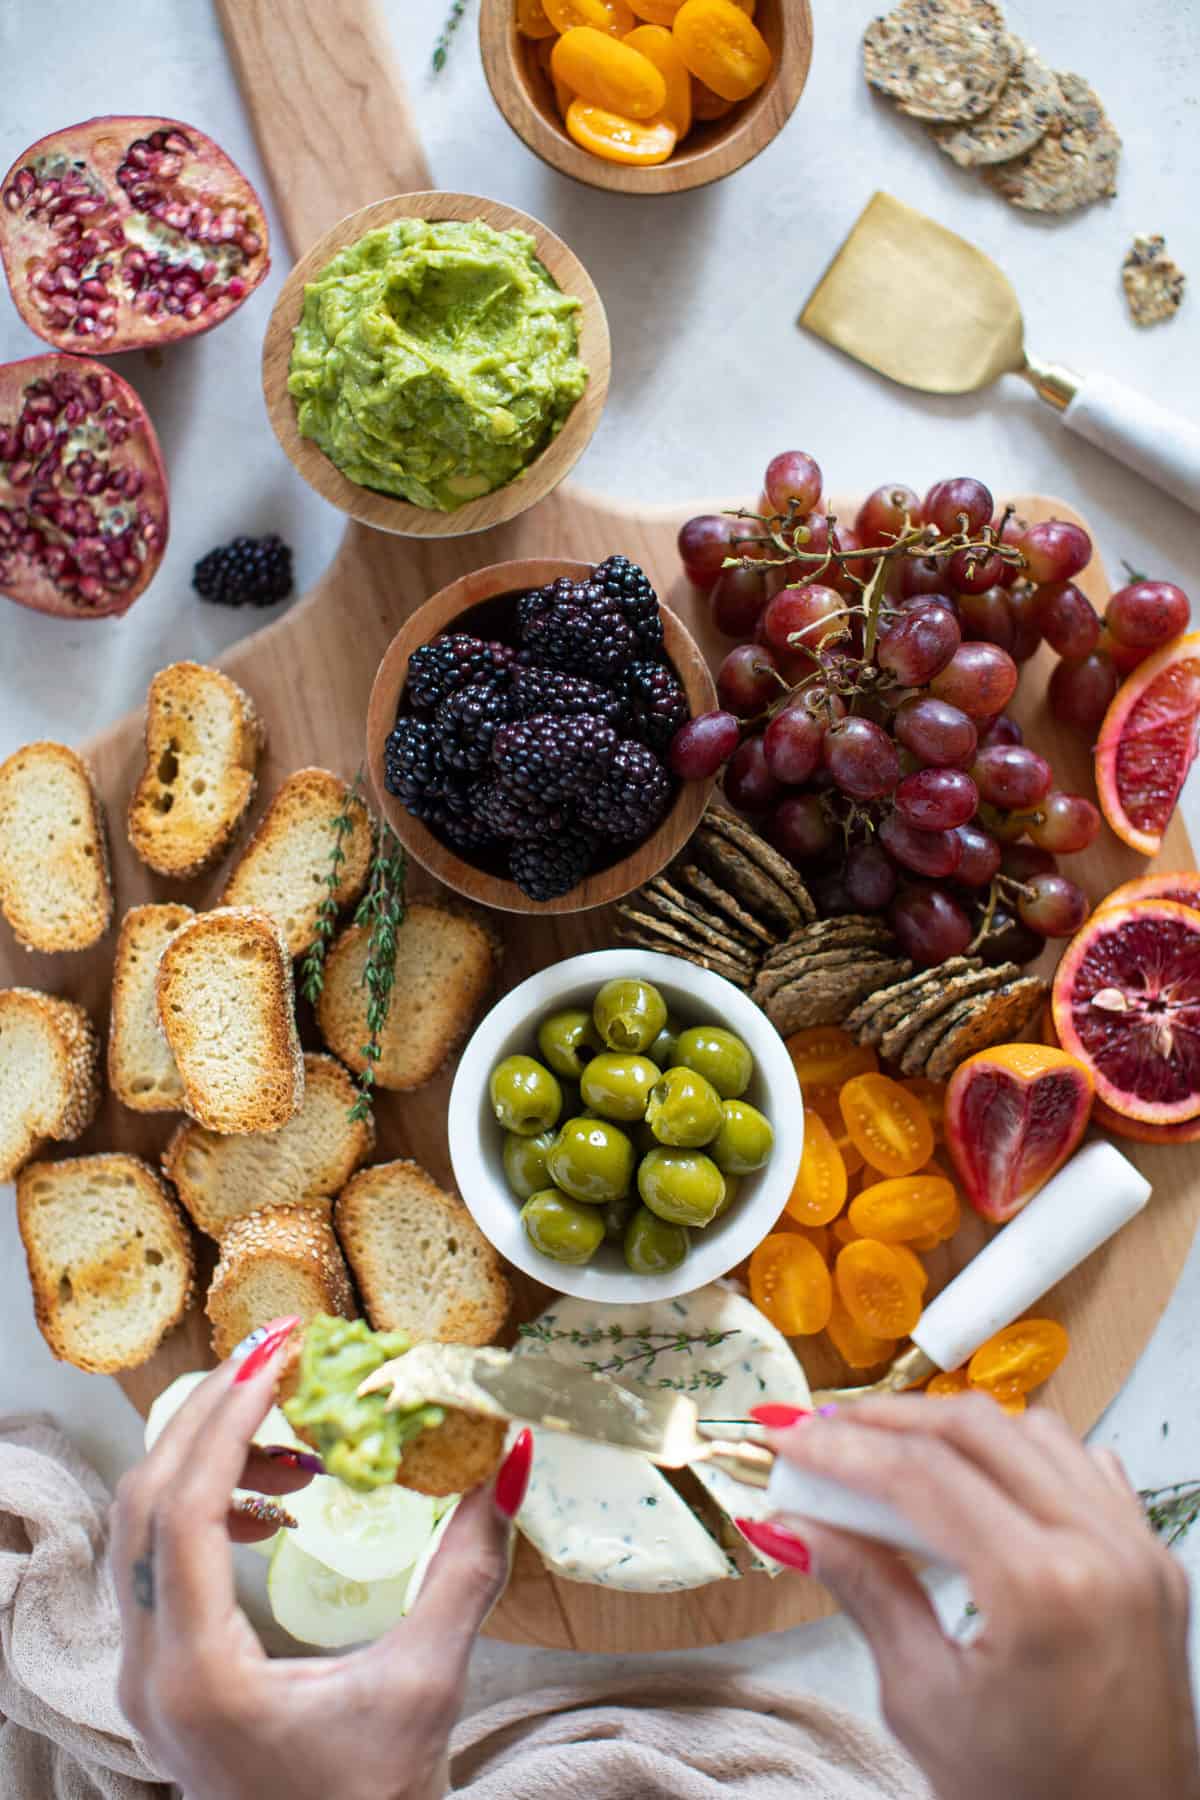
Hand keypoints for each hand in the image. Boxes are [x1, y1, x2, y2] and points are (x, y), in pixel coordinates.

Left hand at [112, 1319, 530, 1799]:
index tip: (280, 1352)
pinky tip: (276, 1512)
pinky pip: (157, 1566)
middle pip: (146, 1504)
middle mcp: (148, 1675)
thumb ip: (469, 1568)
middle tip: (281, 1357)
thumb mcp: (429, 1682)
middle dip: (212, 1417)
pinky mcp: (158, 1682)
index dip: (228, 1417)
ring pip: (142, 1531)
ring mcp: (142, 1681)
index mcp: (201, 1676)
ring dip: (210, 1464)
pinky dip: (206, 1513)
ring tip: (298, 1452)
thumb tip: (514, 1460)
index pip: (184, 1510)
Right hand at [741, 1395, 1199, 1799]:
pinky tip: (975, 1477)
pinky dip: (1021, 1453)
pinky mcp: (1152, 1561)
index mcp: (1045, 1590)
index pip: (923, 1476)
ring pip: (1034, 1432)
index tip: (789, 1441)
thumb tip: (798, 1525)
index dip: (842, 1449)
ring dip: (954, 1429)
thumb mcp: (924, 1702)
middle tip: (824, 1432)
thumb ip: (866, 1592)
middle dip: (888, 1421)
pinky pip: (1084, 1467)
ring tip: (888, 1450)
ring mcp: (1138, 1552)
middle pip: (977, 1431)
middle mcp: (1104, 1553)